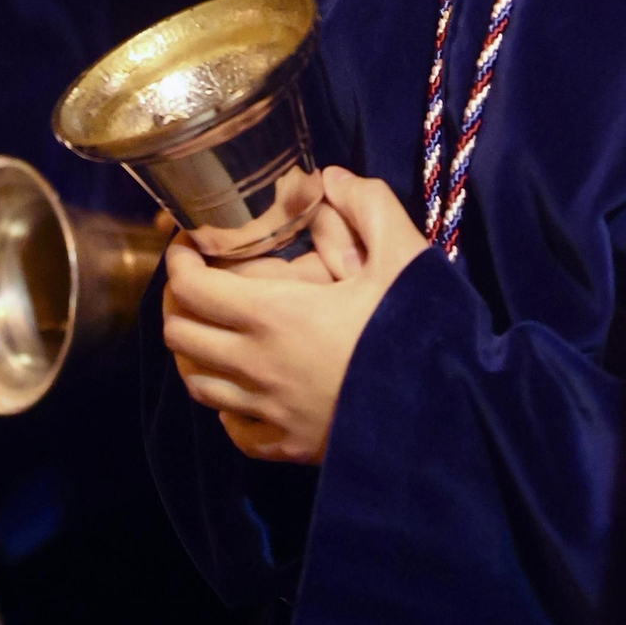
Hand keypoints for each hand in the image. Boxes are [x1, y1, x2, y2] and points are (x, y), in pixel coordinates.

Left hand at [162, 166, 426, 463]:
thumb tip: (331, 177)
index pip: (190, 288)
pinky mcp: (288, 447)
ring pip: (197, 384)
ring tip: (215, 331)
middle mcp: (256, 365)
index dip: (178, 262)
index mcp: (273, 314)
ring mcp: (268, 411)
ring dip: (195, 354)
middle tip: (199, 282)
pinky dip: (226, 407)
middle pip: (180, 336)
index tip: (190, 244)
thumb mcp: (403, 256)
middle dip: (179, 303)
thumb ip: (368, 205)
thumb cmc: (419, 331)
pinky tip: (245, 391)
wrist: (447, 416)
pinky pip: (234, 430)